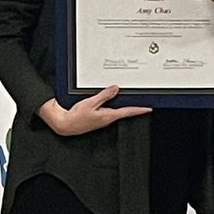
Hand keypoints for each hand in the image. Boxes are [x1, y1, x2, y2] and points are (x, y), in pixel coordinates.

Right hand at [37, 87, 151, 135]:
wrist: (65, 124)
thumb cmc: (76, 117)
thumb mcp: (91, 103)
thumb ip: (104, 95)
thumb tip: (115, 89)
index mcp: (108, 116)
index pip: (128, 112)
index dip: (139, 110)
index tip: (149, 108)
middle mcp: (107, 119)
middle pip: (123, 110)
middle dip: (132, 105)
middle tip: (141, 100)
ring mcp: (102, 119)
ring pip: (115, 110)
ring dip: (120, 104)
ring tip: (125, 96)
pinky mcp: (97, 118)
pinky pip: (107, 110)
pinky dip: (110, 104)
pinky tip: (108, 99)